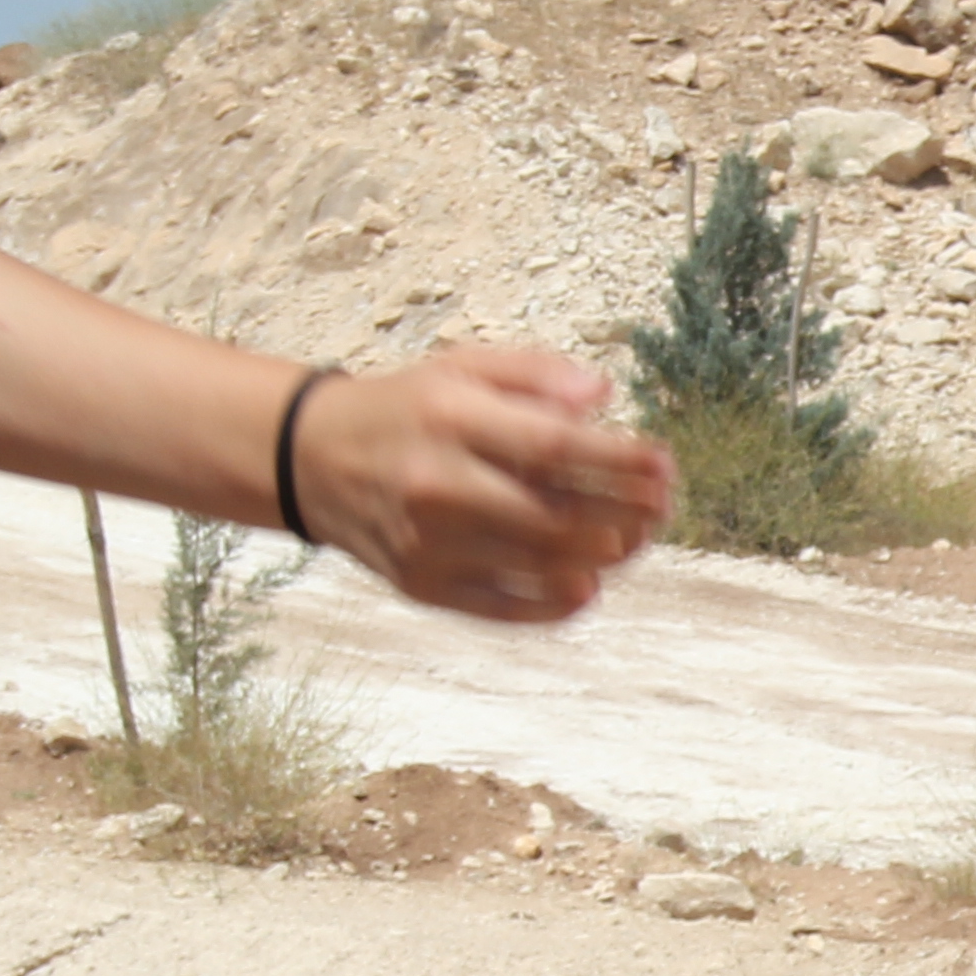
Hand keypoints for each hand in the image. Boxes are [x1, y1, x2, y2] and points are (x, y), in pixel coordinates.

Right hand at [289, 352, 672, 620]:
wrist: (310, 458)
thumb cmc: (408, 410)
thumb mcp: (463, 368)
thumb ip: (535, 375)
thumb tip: (603, 395)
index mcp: (448, 420)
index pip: (552, 447)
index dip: (619, 461)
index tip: (664, 465)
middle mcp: (435, 484)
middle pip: (554, 514)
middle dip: (625, 514)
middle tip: (664, 507)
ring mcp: (427, 541)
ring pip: (538, 563)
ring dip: (603, 558)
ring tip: (636, 539)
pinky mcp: (422, 584)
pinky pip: (503, 607)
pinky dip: (555, 603)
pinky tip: (591, 586)